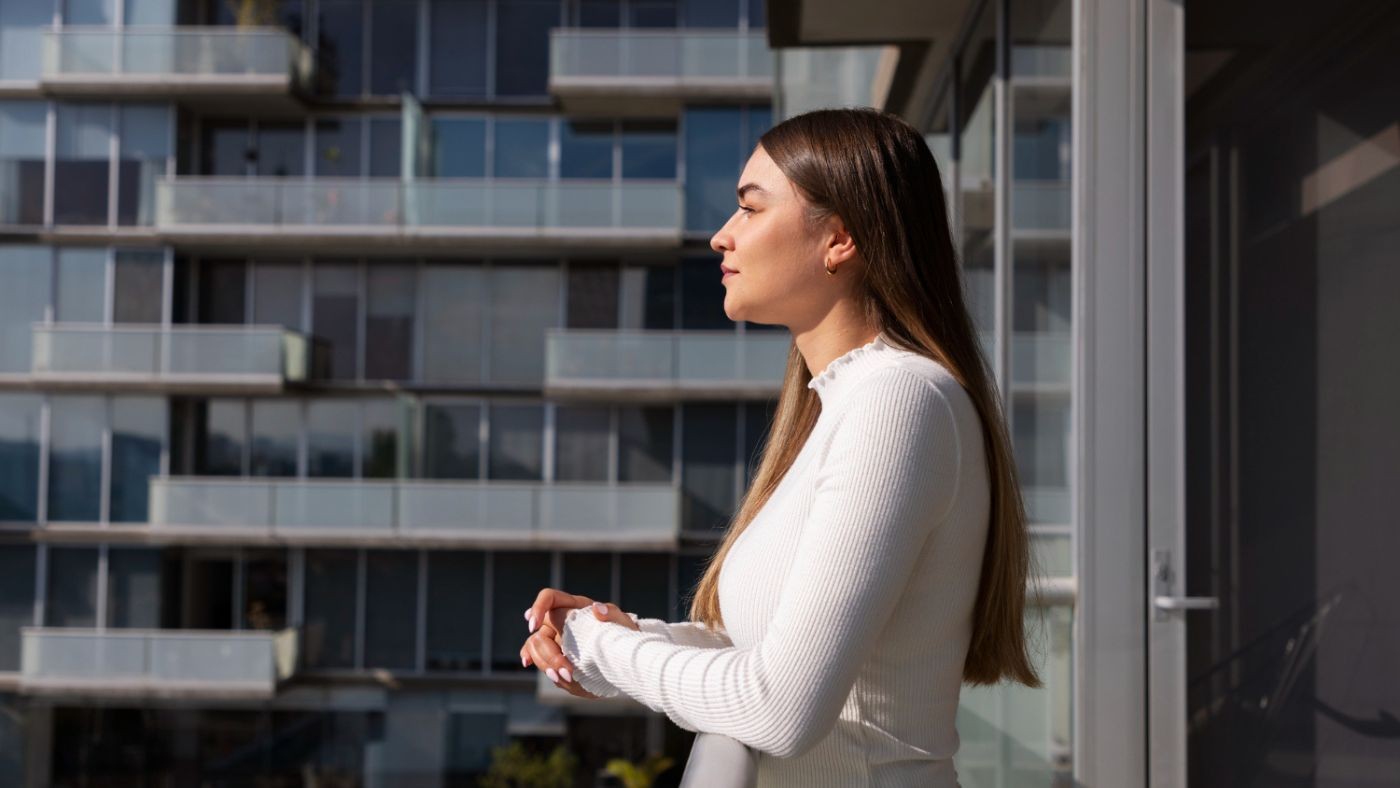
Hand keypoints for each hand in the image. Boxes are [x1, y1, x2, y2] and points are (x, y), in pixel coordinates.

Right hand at [521, 588, 639, 698]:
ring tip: (566, 677)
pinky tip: (538, 668)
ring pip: (535, 647)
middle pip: (540, 633)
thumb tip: (597, 608)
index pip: (549, 598)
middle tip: (568, 672)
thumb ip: (612, 614)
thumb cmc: (624, 638)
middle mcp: (560, 622)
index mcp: (574, 608)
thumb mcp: (624, 625)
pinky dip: (538, 664)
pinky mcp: (554, 656)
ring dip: (546, 664)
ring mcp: (555, 639)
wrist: (623, 663)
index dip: (538, 607)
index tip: (533, 625)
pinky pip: (537, 658)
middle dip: (549, 654)